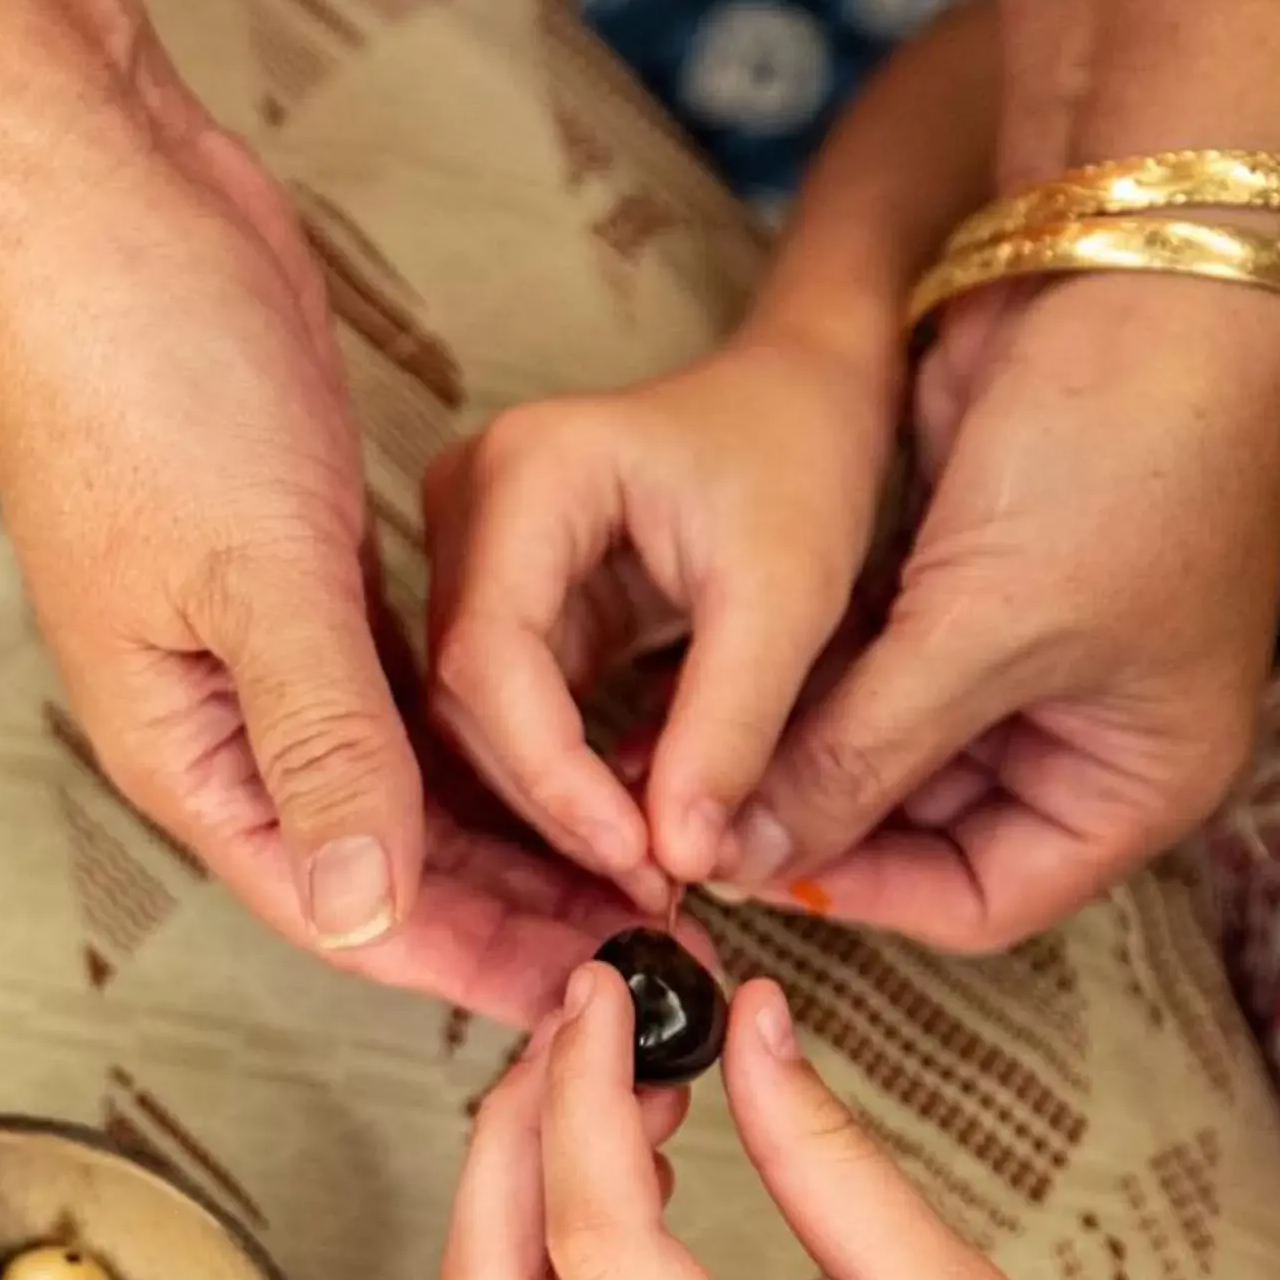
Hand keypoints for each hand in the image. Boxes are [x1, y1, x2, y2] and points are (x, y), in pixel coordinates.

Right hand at [0, 99, 651, 1023]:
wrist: (100, 207)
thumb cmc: (139, 378)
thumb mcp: (250, 574)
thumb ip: (318, 746)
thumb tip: (367, 913)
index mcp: (184, 744)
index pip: (338, 901)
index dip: (465, 958)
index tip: (587, 991)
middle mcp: (219, 716)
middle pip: (379, 859)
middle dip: (507, 908)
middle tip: (645, 942)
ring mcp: (259, 644)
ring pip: (398, 782)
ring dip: (506, 830)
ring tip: (628, 871)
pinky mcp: (300, 571)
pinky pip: (400, 697)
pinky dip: (477, 736)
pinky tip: (558, 759)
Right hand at [421, 326, 895, 900]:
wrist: (809, 391)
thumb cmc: (805, 453)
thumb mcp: (788, 589)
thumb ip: (732, 725)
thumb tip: (684, 860)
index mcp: (526, 473)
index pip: (491, 656)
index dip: (551, 774)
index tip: (639, 857)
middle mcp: (470, 507)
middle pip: (471, 698)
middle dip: (557, 804)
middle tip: (657, 888)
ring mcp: (476, 553)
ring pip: (483, 720)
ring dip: (561, 805)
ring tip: (658, 873)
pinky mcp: (508, 599)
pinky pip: (515, 713)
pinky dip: (571, 778)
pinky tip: (636, 836)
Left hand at [436, 967, 1279, 1279]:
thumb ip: (830, 1162)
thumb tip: (746, 1022)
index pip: (599, 1251)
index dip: (583, 1098)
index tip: (604, 993)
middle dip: (508, 1136)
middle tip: (578, 1023)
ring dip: (518, 1188)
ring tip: (610, 1077)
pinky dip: (551, 1248)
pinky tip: (627, 1166)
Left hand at [712, 273, 1279, 948]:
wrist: (1135, 260)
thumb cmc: (1121, 454)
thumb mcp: (983, 630)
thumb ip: (856, 754)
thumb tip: (739, 855)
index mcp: (1143, 779)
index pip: (979, 903)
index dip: (856, 896)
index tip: (741, 867)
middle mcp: (1088, 730)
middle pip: (919, 832)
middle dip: (810, 818)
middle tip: (686, 809)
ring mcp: (1028, 653)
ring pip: (881, 747)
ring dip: (791, 749)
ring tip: (679, 750)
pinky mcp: (968, 579)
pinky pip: (868, 666)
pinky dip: (802, 678)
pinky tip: (714, 678)